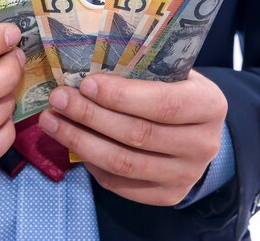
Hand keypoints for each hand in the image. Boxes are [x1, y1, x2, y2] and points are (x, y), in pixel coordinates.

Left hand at [38, 70, 226, 205]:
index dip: (121, 95)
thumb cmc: (176, 91)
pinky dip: (90, 163)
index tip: (85, 83)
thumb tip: (85, 64)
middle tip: (58, 99)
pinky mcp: (167, 195)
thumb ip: (141, 70)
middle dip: (90, 115)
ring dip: (79, 141)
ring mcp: (186, 175)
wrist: (198, 131)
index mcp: (209, 105)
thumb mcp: (171, 72)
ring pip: (122, 163)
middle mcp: (203, 144)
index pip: (163, 104)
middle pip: (137, 135)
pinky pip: (119, 183)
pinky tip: (71, 142)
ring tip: (51, 120)